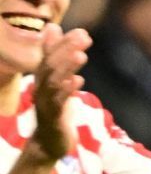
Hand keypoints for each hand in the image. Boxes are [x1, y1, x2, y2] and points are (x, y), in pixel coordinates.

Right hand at [26, 24, 86, 164]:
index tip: (82, 32)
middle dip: (67, 50)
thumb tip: (54, 31)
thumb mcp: (59, 85)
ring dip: (67, 67)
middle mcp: (42, 88)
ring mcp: (46, 103)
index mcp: (44, 79)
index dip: (64, 43)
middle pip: (51, 65)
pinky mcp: (53, 118)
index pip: (51, 57)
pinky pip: (58, 103)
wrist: (49, 143)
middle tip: (84, 37)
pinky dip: (66, 91)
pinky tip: (77, 82)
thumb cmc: (55, 111)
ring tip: (81, 55)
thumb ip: (58, 61)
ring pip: (54, 81)